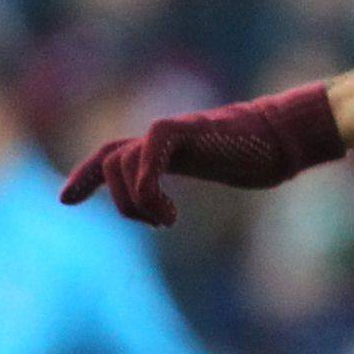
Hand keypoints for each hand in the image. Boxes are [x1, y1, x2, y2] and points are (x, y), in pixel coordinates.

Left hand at [60, 84, 342, 226]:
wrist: (287, 134)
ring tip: (167, 221)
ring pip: (119, 163)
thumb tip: (230, 179)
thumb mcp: (228, 167)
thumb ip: (210, 168)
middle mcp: (160, 137)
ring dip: (135, 202)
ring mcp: (170, 132)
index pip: (113, 153)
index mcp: (167, 147)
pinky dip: (147, 188)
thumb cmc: (265, 153)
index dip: (85, 175)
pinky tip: (168, 215)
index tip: (65, 200)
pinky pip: (145, 156)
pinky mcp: (184, 131)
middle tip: (156, 223)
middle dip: (114, 197)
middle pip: (109, 159)